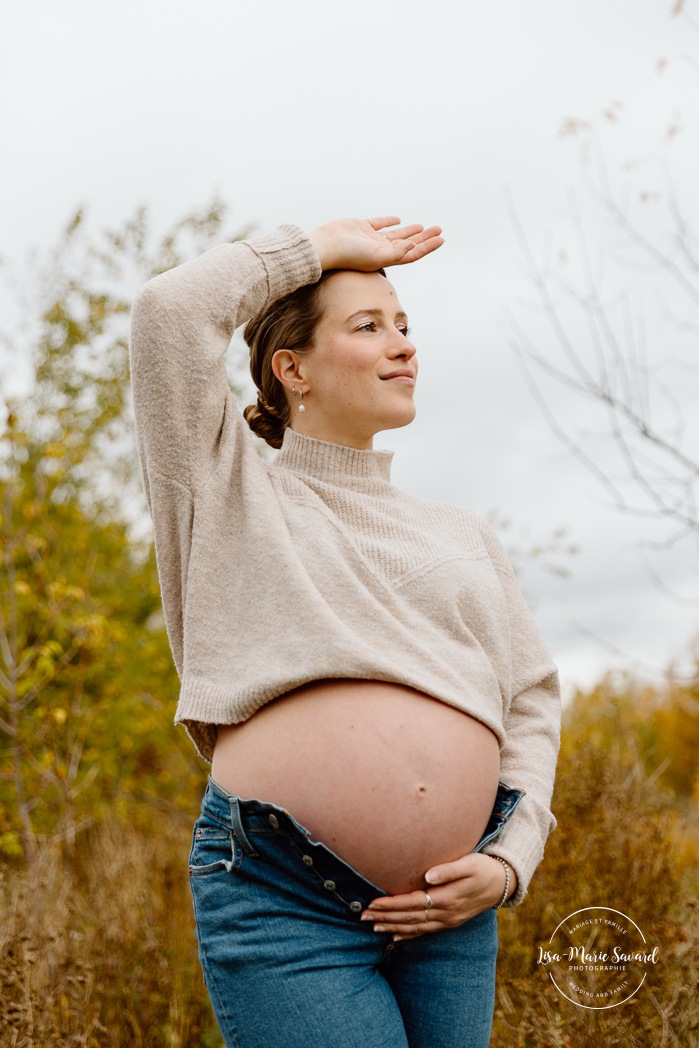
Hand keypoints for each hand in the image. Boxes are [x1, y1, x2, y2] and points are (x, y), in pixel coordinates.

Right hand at [307, 216, 443, 272]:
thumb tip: (414, 246)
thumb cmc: (349, 255)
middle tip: (439, 229)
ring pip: (396, 234)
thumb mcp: (376, 256)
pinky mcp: (361, 226)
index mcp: (386, 258)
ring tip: (424, 226)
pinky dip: (389, 222)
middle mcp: (380, 250)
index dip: (427, 246)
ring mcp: (371, 238)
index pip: (412, 253)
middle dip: (424, 237)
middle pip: (408, 243)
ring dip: (410, 231)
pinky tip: (398, 220)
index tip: (441, 239)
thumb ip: (396, 253)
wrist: (326, 244)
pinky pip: (379, 224)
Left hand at [360, 854, 516, 940]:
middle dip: (385, 917)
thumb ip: (448, 870)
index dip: (391, 904)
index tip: (372, 903)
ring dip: (392, 927)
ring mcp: (447, 920)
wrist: (502, 883)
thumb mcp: (469, 864)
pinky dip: (408, 935)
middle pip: (409, 917)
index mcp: (447, 898)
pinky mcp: (450, 922)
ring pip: (415, 927)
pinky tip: (395, 937)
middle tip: (363, 916)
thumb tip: (428, 875)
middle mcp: (445, 913)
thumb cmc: (482, 868)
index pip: (411, 903)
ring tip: (373, 926)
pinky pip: (425, 932)